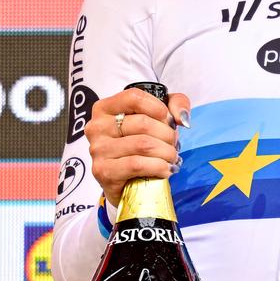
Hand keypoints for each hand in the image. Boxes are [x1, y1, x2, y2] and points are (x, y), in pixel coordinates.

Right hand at [87, 88, 190, 204]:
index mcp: (105, 108)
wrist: (125, 183)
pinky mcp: (103, 171)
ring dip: (166, 152)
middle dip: (167, 135)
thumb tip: (182, 118)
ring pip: (143, 145)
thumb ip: (174, 104)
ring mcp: (98, 149)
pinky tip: (165, 169)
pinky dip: (158, 167)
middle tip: (174, 145)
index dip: (159, 108)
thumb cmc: (139, 146)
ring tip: (172, 157)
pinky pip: (137, 164)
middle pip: (142, 123)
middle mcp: (97, 126)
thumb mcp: (157, 117)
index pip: (134, 97)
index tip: (170, 122)